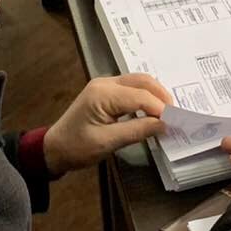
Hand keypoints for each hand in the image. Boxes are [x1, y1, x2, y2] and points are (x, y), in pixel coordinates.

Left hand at [43, 73, 172, 174]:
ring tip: (168, 113)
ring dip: (155, 95)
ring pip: (139, 82)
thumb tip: (164, 124)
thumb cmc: (77, 148)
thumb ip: (137, 131)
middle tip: (177, 115)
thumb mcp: (107, 142)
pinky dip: (146, 97)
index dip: (161, 109)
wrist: (54, 148)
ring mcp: (105, 85)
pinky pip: (132, 88)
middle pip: (143, 81)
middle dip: (162, 97)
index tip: (177, 122)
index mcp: (103, 94)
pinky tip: (153, 110)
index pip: (141, 96)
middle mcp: (105, 83)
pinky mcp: (106, 91)